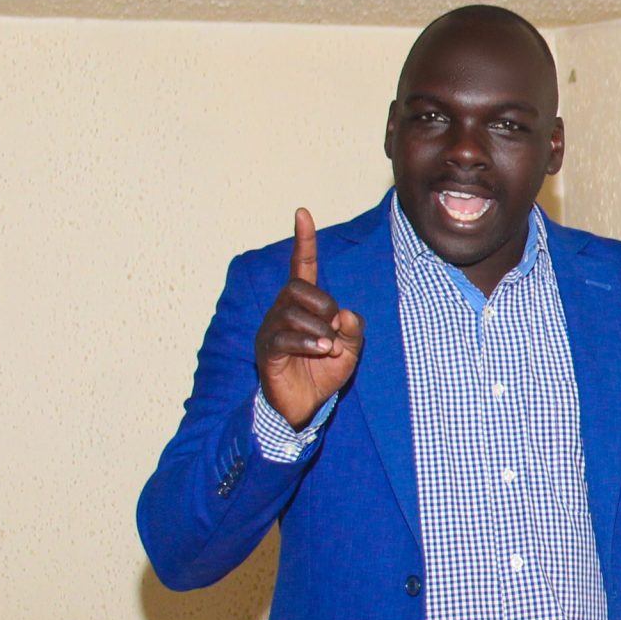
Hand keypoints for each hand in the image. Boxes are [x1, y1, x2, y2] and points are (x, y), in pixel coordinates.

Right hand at [254, 209, 363, 428]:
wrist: (304, 406)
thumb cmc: (324, 372)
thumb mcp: (351, 349)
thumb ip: (353, 329)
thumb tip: (345, 314)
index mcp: (303, 306)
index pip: (302, 267)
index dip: (304, 242)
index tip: (303, 213)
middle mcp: (282, 310)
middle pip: (299, 287)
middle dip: (324, 305)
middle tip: (334, 331)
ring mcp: (271, 329)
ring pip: (293, 312)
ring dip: (320, 330)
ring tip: (328, 349)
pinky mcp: (267, 351)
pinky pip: (285, 336)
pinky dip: (309, 343)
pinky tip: (321, 352)